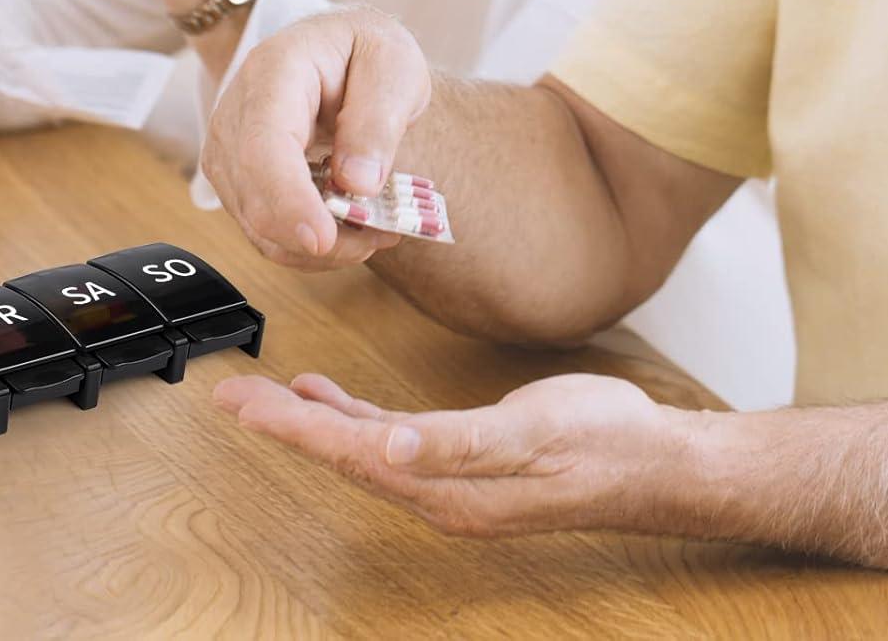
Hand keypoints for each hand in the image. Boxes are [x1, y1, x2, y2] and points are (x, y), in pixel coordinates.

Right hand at [202, 7, 431, 269]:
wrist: (341, 48)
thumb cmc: (366, 50)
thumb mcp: (393, 67)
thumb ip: (377, 121)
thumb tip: (358, 184)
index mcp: (274, 70)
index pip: (263, 143)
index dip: (287, 198)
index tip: (323, 238)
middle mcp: (236, 110)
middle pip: (253, 193)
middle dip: (315, 234)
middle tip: (380, 235)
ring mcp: (228, 147)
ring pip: (256, 222)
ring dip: (316, 246)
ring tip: (374, 231)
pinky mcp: (236, 177)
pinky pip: (262, 228)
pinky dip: (306, 246)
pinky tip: (349, 231)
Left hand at [213, 370, 684, 538]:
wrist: (654, 461)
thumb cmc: (602, 443)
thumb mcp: (533, 434)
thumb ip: (460, 444)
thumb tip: (391, 450)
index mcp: (448, 489)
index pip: (348, 455)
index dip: (291, 428)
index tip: (242, 404)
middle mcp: (439, 491)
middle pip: (342, 454)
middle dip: (284, 425)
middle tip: (232, 397)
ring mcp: (451, 478)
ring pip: (360, 448)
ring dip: (312, 422)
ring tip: (266, 396)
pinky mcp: (465, 457)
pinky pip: (391, 440)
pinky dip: (353, 417)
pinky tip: (330, 398)